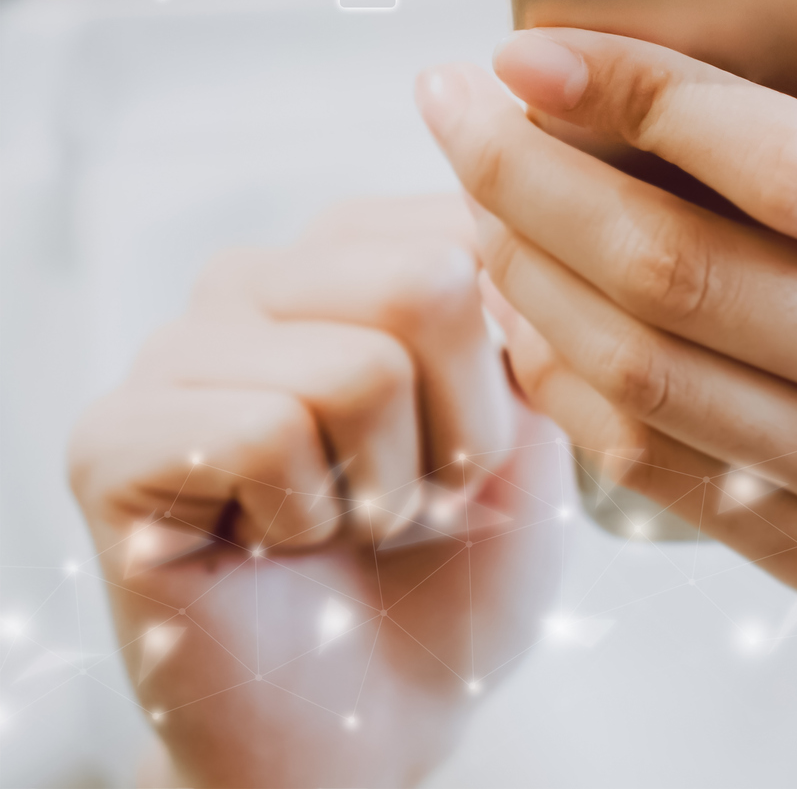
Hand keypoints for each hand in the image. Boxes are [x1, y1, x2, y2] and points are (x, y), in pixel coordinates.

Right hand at [67, 197, 571, 787]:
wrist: (380, 716)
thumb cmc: (463, 563)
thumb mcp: (545, 416)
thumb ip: (535, 305)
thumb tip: (516, 220)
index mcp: (363, 246)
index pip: (480, 223)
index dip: (524, 362)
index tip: (491, 438)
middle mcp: (262, 273)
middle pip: (425, 282)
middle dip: (462, 426)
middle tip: (417, 494)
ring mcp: (177, 348)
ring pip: (358, 367)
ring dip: (389, 486)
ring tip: (346, 520)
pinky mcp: (112, 436)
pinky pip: (267, 434)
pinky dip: (308, 517)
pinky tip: (275, 543)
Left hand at [418, 0, 796, 785]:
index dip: (645, 96)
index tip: (540, 47)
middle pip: (682, 269)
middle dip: (531, 173)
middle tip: (457, 106)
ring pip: (646, 373)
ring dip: (529, 273)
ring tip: (476, 197)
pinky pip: (659, 473)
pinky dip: (571, 387)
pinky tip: (537, 317)